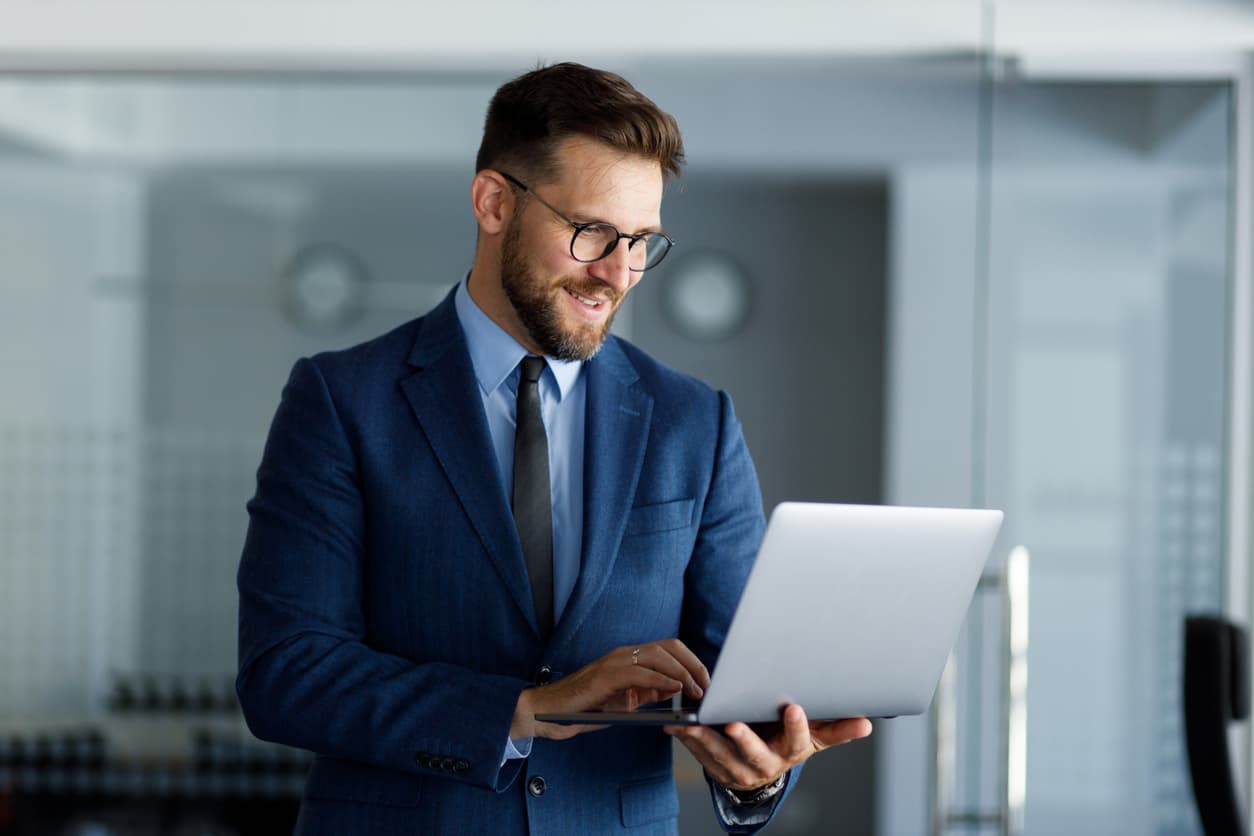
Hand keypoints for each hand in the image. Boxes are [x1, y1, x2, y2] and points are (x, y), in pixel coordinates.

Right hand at [512, 639, 709, 740]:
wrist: (549, 712)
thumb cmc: (585, 708)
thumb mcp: (625, 700)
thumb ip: (648, 692)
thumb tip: (676, 689)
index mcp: (630, 657)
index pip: (669, 649)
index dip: (692, 662)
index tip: (707, 682)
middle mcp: (624, 653)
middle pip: (670, 647)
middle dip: (694, 665)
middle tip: (708, 686)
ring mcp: (614, 661)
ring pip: (659, 655)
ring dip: (683, 673)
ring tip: (697, 691)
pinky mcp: (606, 675)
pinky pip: (641, 672)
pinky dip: (662, 679)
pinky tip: (675, 690)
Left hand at [665, 704, 871, 790]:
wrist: (764, 765)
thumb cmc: (789, 740)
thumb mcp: (815, 736)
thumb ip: (837, 728)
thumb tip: (867, 723)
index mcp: (792, 752)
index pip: (798, 741)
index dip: (797, 726)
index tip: (794, 708)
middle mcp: (766, 764)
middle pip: (756, 754)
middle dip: (744, 739)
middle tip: (733, 724)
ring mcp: (739, 769)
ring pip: (721, 756)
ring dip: (706, 739)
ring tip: (694, 723)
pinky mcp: (716, 767)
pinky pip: (700, 756)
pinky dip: (688, 740)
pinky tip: (678, 725)